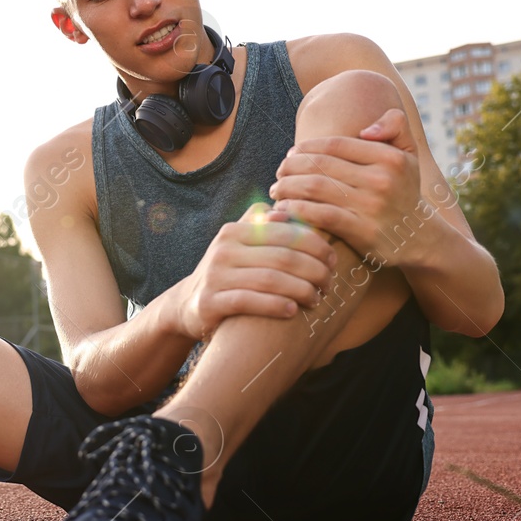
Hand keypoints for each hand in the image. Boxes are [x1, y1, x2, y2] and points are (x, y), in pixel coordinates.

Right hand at [174, 202, 338, 340]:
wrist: (187, 304)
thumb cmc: (227, 273)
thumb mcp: (240, 244)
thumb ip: (262, 226)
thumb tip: (290, 210)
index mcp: (235, 231)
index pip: (285, 232)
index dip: (315, 245)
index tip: (333, 260)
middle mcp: (223, 249)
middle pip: (282, 256)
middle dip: (314, 270)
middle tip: (329, 283)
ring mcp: (215, 276)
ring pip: (269, 279)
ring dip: (301, 290)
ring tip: (316, 299)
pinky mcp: (210, 302)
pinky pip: (248, 301)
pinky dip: (274, 305)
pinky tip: (292, 311)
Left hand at [267, 107, 428, 267]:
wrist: (419, 237)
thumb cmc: (403, 190)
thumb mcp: (408, 154)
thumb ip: (395, 126)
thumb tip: (366, 129)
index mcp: (389, 157)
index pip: (335, 145)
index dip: (306, 147)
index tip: (292, 153)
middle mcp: (382, 179)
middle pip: (320, 165)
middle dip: (291, 166)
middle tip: (279, 172)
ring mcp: (371, 206)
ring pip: (315, 187)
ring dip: (288, 187)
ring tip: (277, 189)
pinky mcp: (362, 231)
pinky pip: (320, 215)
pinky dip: (296, 210)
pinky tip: (283, 209)